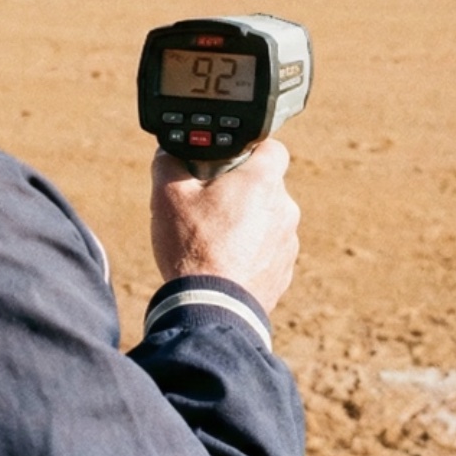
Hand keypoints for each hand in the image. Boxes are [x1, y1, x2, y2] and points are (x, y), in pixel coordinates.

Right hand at [150, 139, 299, 311]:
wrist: (211, 308)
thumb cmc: (192, 248)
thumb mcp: (167, 196)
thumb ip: (169, 162)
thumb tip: (168, 150)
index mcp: (262, 181)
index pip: (271, 147)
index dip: (250, 150)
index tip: (229, 161)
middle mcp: (284, 207)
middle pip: (266, 186)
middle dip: (241, 191)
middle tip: (210, 204)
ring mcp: (288, 241)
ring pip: (268, 219)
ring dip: (248, 223)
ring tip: (215, 240)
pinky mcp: (284, 270)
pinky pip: (269, 250)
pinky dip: (251, 253)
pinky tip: (225, 263)